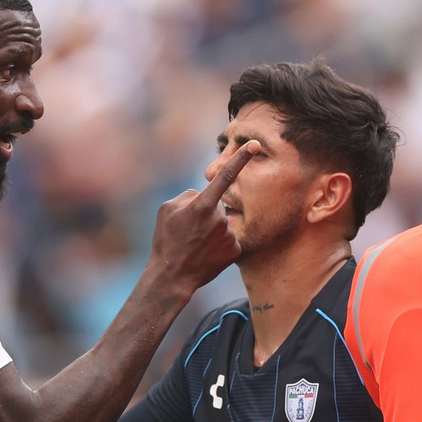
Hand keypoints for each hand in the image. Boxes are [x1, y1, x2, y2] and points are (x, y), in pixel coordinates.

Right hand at [145, 140, 258, 297]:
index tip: (254, 145)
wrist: (173, 276)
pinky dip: (219, 243)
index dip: (241, 158)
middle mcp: (220, 218)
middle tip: (189, 231)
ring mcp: (229, 235)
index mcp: (203, 205)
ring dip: (212, 229)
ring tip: (196, 244)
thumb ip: (189, 195)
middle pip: (217, 206)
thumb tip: (204, 196)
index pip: (225, 176)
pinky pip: (228, 238)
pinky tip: (206, 253)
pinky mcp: (235, 250)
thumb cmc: (167, 240)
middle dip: (206, 213)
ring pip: (223, 222)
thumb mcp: (167, 209)